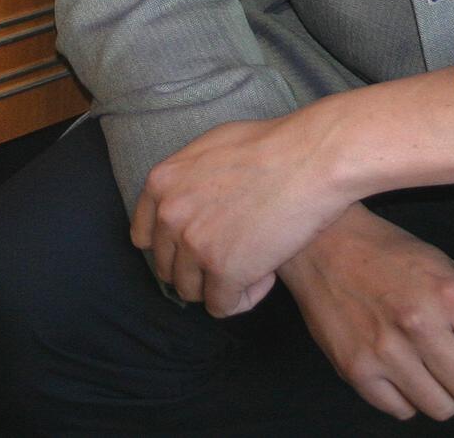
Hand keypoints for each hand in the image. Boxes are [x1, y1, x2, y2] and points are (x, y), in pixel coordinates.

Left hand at [129, 112, 346, 316]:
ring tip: (254, 262)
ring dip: (220, 285)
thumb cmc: (271, 146)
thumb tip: (184, 199)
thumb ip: (187, 179)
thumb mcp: (209, 148)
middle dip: (199, 268)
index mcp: (161, 183)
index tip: (197, 247)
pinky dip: (243, 298)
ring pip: (191, 292)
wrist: (309, 160)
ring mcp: (194, 244)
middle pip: (168, 269)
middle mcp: (169, 214)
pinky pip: (222, 306)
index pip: (143, 237)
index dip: (172, 248)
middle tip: (236, 253)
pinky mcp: (224, 270)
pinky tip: (267, 274)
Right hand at [279, 205, 453, 423]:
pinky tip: (395, 365)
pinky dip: (404, 395)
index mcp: (450, 294)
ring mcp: (384, 352)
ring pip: (441, 409)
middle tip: (452, 354)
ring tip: (422, 359)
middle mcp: (419, 325)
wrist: (322, 245)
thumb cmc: (391, 254)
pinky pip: (401, 412)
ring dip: (438, 390)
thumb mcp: (451, 270)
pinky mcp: (355, 370)